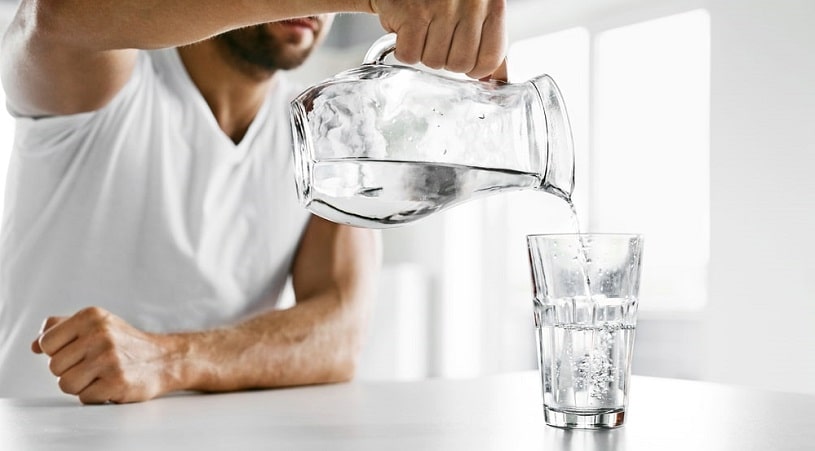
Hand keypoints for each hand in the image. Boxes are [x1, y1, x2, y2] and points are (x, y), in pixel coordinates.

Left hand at [32, 307, 179, 403]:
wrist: (164, 359)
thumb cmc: (125, 343)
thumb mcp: (97, 324)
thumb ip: (62, 328)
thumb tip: (34, 345)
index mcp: (91, 316)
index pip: (46, 343)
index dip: (59, 352)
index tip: (79, 351)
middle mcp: (100, 334)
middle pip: (54, 366)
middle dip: (70, 370)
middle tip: (93, 365)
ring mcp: (109, 359)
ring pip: (65, 384)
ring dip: (81, 386)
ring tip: (100, 376)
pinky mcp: (117, 382)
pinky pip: (84, 398)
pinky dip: (95, 395)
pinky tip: (111, 384)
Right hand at [370, 0, 506, 78]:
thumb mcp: (476, 11)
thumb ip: (488, 42)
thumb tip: (494, 77)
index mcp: (492, 5)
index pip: (491, 58)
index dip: (475, 68)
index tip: (464, 59)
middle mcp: (471, 5)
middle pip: (460, 64)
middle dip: (445, 58)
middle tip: (437, 38)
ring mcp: (442, 8)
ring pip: (434, 61)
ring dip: (423, 52)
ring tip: (422, 30)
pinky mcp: (413, 13)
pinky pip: (410, 54)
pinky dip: (404, 49)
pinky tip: (407, 31)